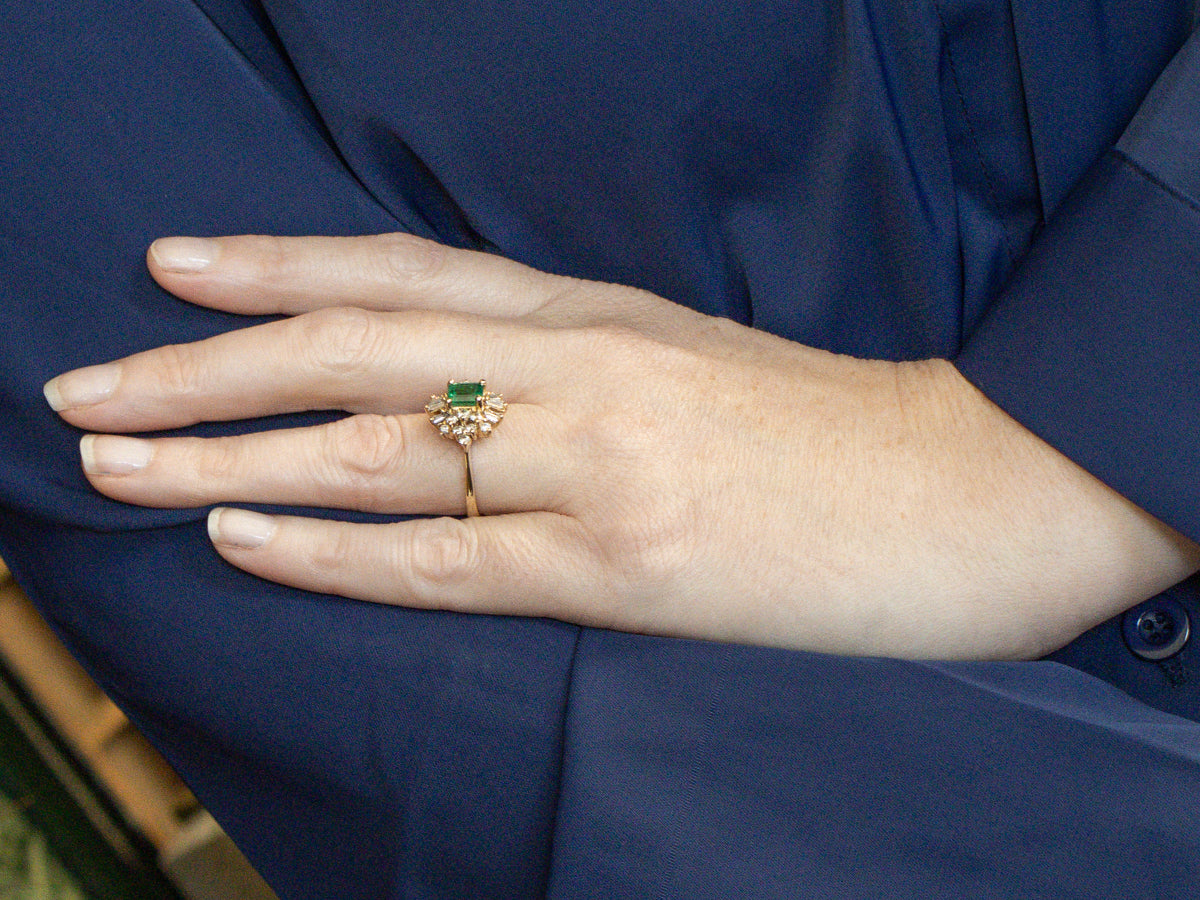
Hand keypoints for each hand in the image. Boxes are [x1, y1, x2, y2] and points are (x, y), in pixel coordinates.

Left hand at [44, 234, 1199, 658]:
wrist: (955, 487)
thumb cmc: (812, 426)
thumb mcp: (677, 354)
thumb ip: (563, 352)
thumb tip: (448, 370)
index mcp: (595, 310)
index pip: (401, 273)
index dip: (275, 264)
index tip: (171, 266)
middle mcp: (579, 369)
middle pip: (354, 353)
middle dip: (205, 365)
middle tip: (85, 383)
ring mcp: (596, 465)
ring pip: (372, 454)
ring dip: (228, 459)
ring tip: (116, 462)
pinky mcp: (623, 568)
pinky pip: (443, 561)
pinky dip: (331, 553)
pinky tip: (241, 541)